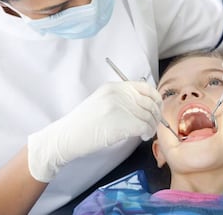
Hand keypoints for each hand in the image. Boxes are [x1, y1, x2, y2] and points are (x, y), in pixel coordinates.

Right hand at [27, 81, 161, 181]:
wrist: (65, 137)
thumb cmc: (83, 123)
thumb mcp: (102, 101)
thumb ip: (122, 98)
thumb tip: (146, 104)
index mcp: (114, 86)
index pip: (145, 87)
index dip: (155, 98)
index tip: (157, 108)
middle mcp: (118, 93)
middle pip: (149, 102)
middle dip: (156, 114)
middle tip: (154, 124)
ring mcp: (120, 107)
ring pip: (148, 116)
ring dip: (152, 126)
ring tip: (147, 133)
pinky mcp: (121, 122)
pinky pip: (144, 126)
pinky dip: (147, 133)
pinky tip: (143, 137)